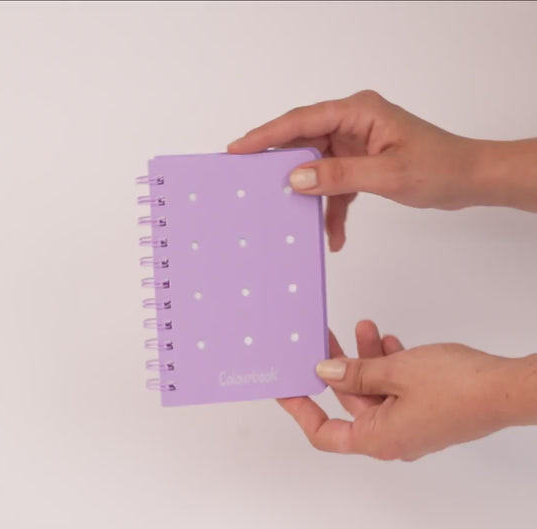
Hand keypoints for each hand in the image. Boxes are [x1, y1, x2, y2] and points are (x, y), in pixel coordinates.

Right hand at [228, 90, 536, 250]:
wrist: (469, 179)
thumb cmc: (439, 167)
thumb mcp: (387, 174)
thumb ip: (339, 175)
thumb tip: (295, 178)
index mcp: (358, 112)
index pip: (302, 121)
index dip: (267, 135)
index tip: (239, 149)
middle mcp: (353, 124)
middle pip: (304, 142)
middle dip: (281, 167)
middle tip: (252, 185)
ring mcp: (356, 145)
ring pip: (317, 168)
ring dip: (310, 196)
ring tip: (290, 217)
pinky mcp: (361, 164)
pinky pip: (336, 186)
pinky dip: (333, 210)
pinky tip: (334, 236)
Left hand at [278, 322, 527, 460]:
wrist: (506, 387)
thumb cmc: (455, 386)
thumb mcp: (394, 372)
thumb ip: (355, 372)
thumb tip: (324, 373)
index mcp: (378, 438)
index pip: (325, 433)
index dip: (301, 410)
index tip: (286, 388)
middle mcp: (391, 436)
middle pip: (350, 401)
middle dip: (337, 366)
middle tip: (324, 338)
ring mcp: (410, 422)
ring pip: (375, 388)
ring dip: (366, 358)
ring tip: (361, 327)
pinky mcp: (425, 407)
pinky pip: (396, 385)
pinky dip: (388, 363)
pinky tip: (386, 340)